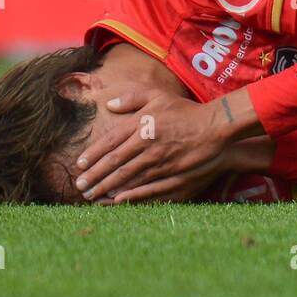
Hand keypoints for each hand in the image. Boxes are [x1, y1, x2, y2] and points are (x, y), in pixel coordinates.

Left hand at [74, 92, 242, 203]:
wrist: (216, 128)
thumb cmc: (186, 111)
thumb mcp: (159, 95)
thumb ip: (133, 97)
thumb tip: (109, 104)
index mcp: (142, 125)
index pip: (110, 143)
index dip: (93, 155)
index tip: (80, 165)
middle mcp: (148, 145)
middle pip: (115, 164)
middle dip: (95, 177)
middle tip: (80, 187)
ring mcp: (160, 163)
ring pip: (127, 179)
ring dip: (107, 188)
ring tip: (92, 196)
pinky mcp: (173, 177)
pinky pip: (147, 189)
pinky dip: (130, 196)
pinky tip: (118, 201)